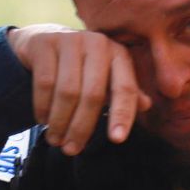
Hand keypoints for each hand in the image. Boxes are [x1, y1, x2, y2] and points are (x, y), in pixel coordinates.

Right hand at [7, 25, 150, 155]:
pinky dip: (43, 106)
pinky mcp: (45, 43)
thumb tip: (146, 105)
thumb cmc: (82, 66)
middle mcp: (98, 44)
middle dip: (82, 127)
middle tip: (71, 150)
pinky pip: (45, 82)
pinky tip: (43, 121)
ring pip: (67, 91)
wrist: (45, 39)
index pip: (125, 88)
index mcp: (119, 54)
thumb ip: (124, 92)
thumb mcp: (106, 77)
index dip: (122, 115)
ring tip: (56, 140)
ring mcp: (70, 40)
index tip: (117, 140)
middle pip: (94, 94)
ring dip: (60, 121)